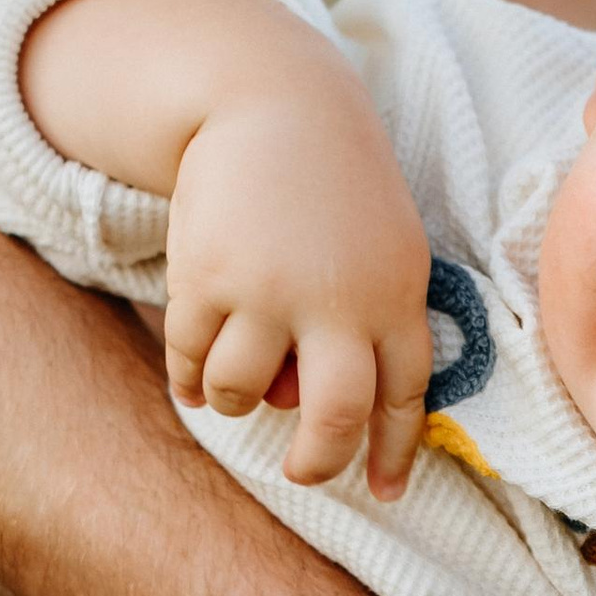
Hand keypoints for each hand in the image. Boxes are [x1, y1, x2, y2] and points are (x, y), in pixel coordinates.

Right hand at [163, 94, 431, 494]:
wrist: (275, 103)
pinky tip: (193, 376)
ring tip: (235, 386)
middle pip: (336, 418)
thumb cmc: (339, 189)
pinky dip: (190, 377)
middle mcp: (339, 301)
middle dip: (317, 461)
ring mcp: (269, 291)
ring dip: (237, 402)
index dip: (394, 452)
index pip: (405, 396)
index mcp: (398, 296)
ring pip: (247, 394)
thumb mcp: (387, 249)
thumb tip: (310, 411)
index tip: (386, 493)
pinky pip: (190, 360)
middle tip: (300, 473)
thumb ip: (373, 326)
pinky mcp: (207, 277)